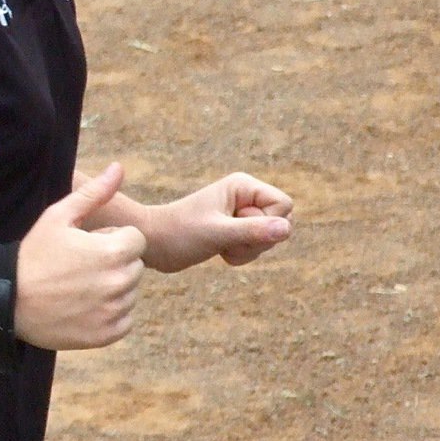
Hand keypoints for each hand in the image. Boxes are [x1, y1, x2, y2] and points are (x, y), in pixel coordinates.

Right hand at [16, 163, 145, 350]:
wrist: (8, 301)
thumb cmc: (33, 254)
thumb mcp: (59, 216)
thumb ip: (94, 193)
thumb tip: (119, 168)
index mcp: (112, 252)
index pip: (136, 240)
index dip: (113, 239)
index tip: (88, 245)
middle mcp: (119, 283)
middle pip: (134, 266)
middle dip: (115, 262)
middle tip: (81, 266)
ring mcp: (114, 311)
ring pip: (130, 293)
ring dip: (113, 288)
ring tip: (79, 287)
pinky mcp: (107, 335)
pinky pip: (124, 319)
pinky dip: (110, 314)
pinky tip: (82, 306)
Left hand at [144, 172, 292, 272]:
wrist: (152, 243)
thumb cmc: (179, 233)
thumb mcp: (217, 233)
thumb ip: (253, 231)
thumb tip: (287, 229)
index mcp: (243, 185)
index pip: (284, 204)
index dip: (268, 223)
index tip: (236, 225)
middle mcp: (245, 196)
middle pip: (281, 223)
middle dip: (258, 240)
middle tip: (226, 238)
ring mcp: (241, 213)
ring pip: (271, 238)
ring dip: (248, 250)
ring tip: (220, 245)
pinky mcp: (235, 229)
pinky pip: (258, 247)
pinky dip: (241, 255)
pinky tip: (219, 251)